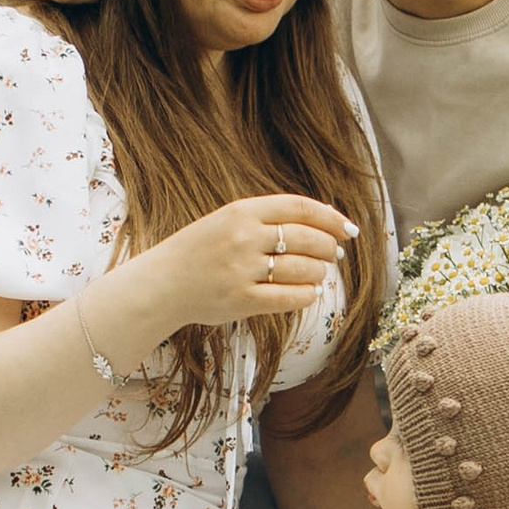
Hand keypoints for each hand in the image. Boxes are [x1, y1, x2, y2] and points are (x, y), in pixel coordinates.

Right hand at [155, 192, 356, 330]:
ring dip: (319, 273)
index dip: (331, 218)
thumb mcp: (227, 220)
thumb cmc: (199, 252)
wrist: (161, 284)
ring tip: (317, 274)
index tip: (348, 229)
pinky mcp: (241, 300)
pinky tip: (308, 293)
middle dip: (329, 247)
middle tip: (333, 254)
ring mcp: (242, 270)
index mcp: (241, 211)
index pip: (300, 208)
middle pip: (308, 238)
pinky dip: (307, 295)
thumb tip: (322, 225)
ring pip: (303, 269)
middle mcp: (244, 237)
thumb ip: (266, 219)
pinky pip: (290, 298)